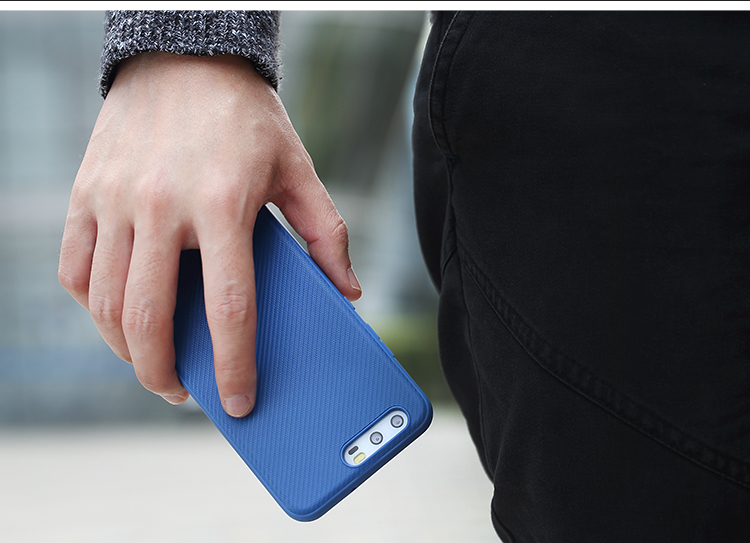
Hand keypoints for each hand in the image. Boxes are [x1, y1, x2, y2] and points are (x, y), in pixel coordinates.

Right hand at [59, 52, 360, 416]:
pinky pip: (75, 268)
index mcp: (223, 204)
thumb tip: (347, 293)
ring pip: (105, 302)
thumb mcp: (298, 168)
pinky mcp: (85, 192)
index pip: (229, 307)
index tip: (237, 403)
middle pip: (150, 317)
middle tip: (182, 393)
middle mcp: (161, 205)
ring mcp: (115, 199)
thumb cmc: (247, 119)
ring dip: (126, 349)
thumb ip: (325, 232)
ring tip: (153, 364)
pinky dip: (92, 307)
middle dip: (162, 374)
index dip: (233, 366)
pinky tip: (117, 318)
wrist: (185, 56)